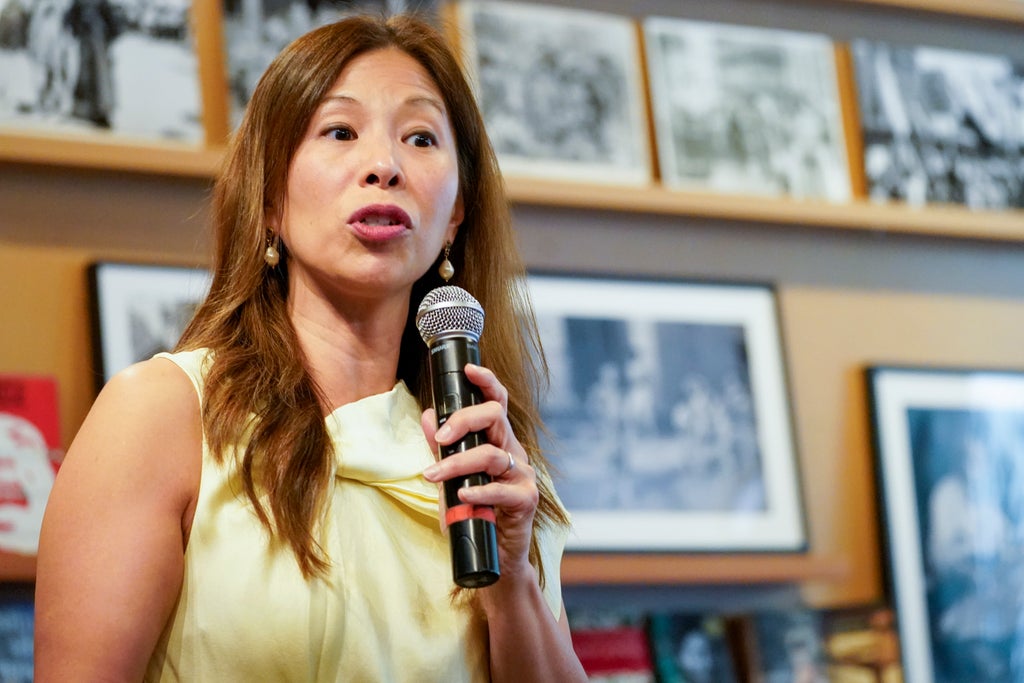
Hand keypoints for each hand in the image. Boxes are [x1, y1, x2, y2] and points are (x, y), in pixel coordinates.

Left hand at [421, 364, 538, 579]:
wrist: (493, 559)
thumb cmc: (474, 516)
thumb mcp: (450, 479)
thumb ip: (441, 449)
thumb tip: (428, 416)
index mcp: (498, 442)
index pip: (496, 404)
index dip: (487, 383)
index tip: (469, 370)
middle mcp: (513, 453)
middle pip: (496, 418)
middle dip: (465, 421)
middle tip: (441, 438)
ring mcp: (522, 476)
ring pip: (493, 455)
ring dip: (459, 463)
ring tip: (433, 475)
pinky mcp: (526, 501)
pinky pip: (503, 490)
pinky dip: (480, 491)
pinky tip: (462, 496)